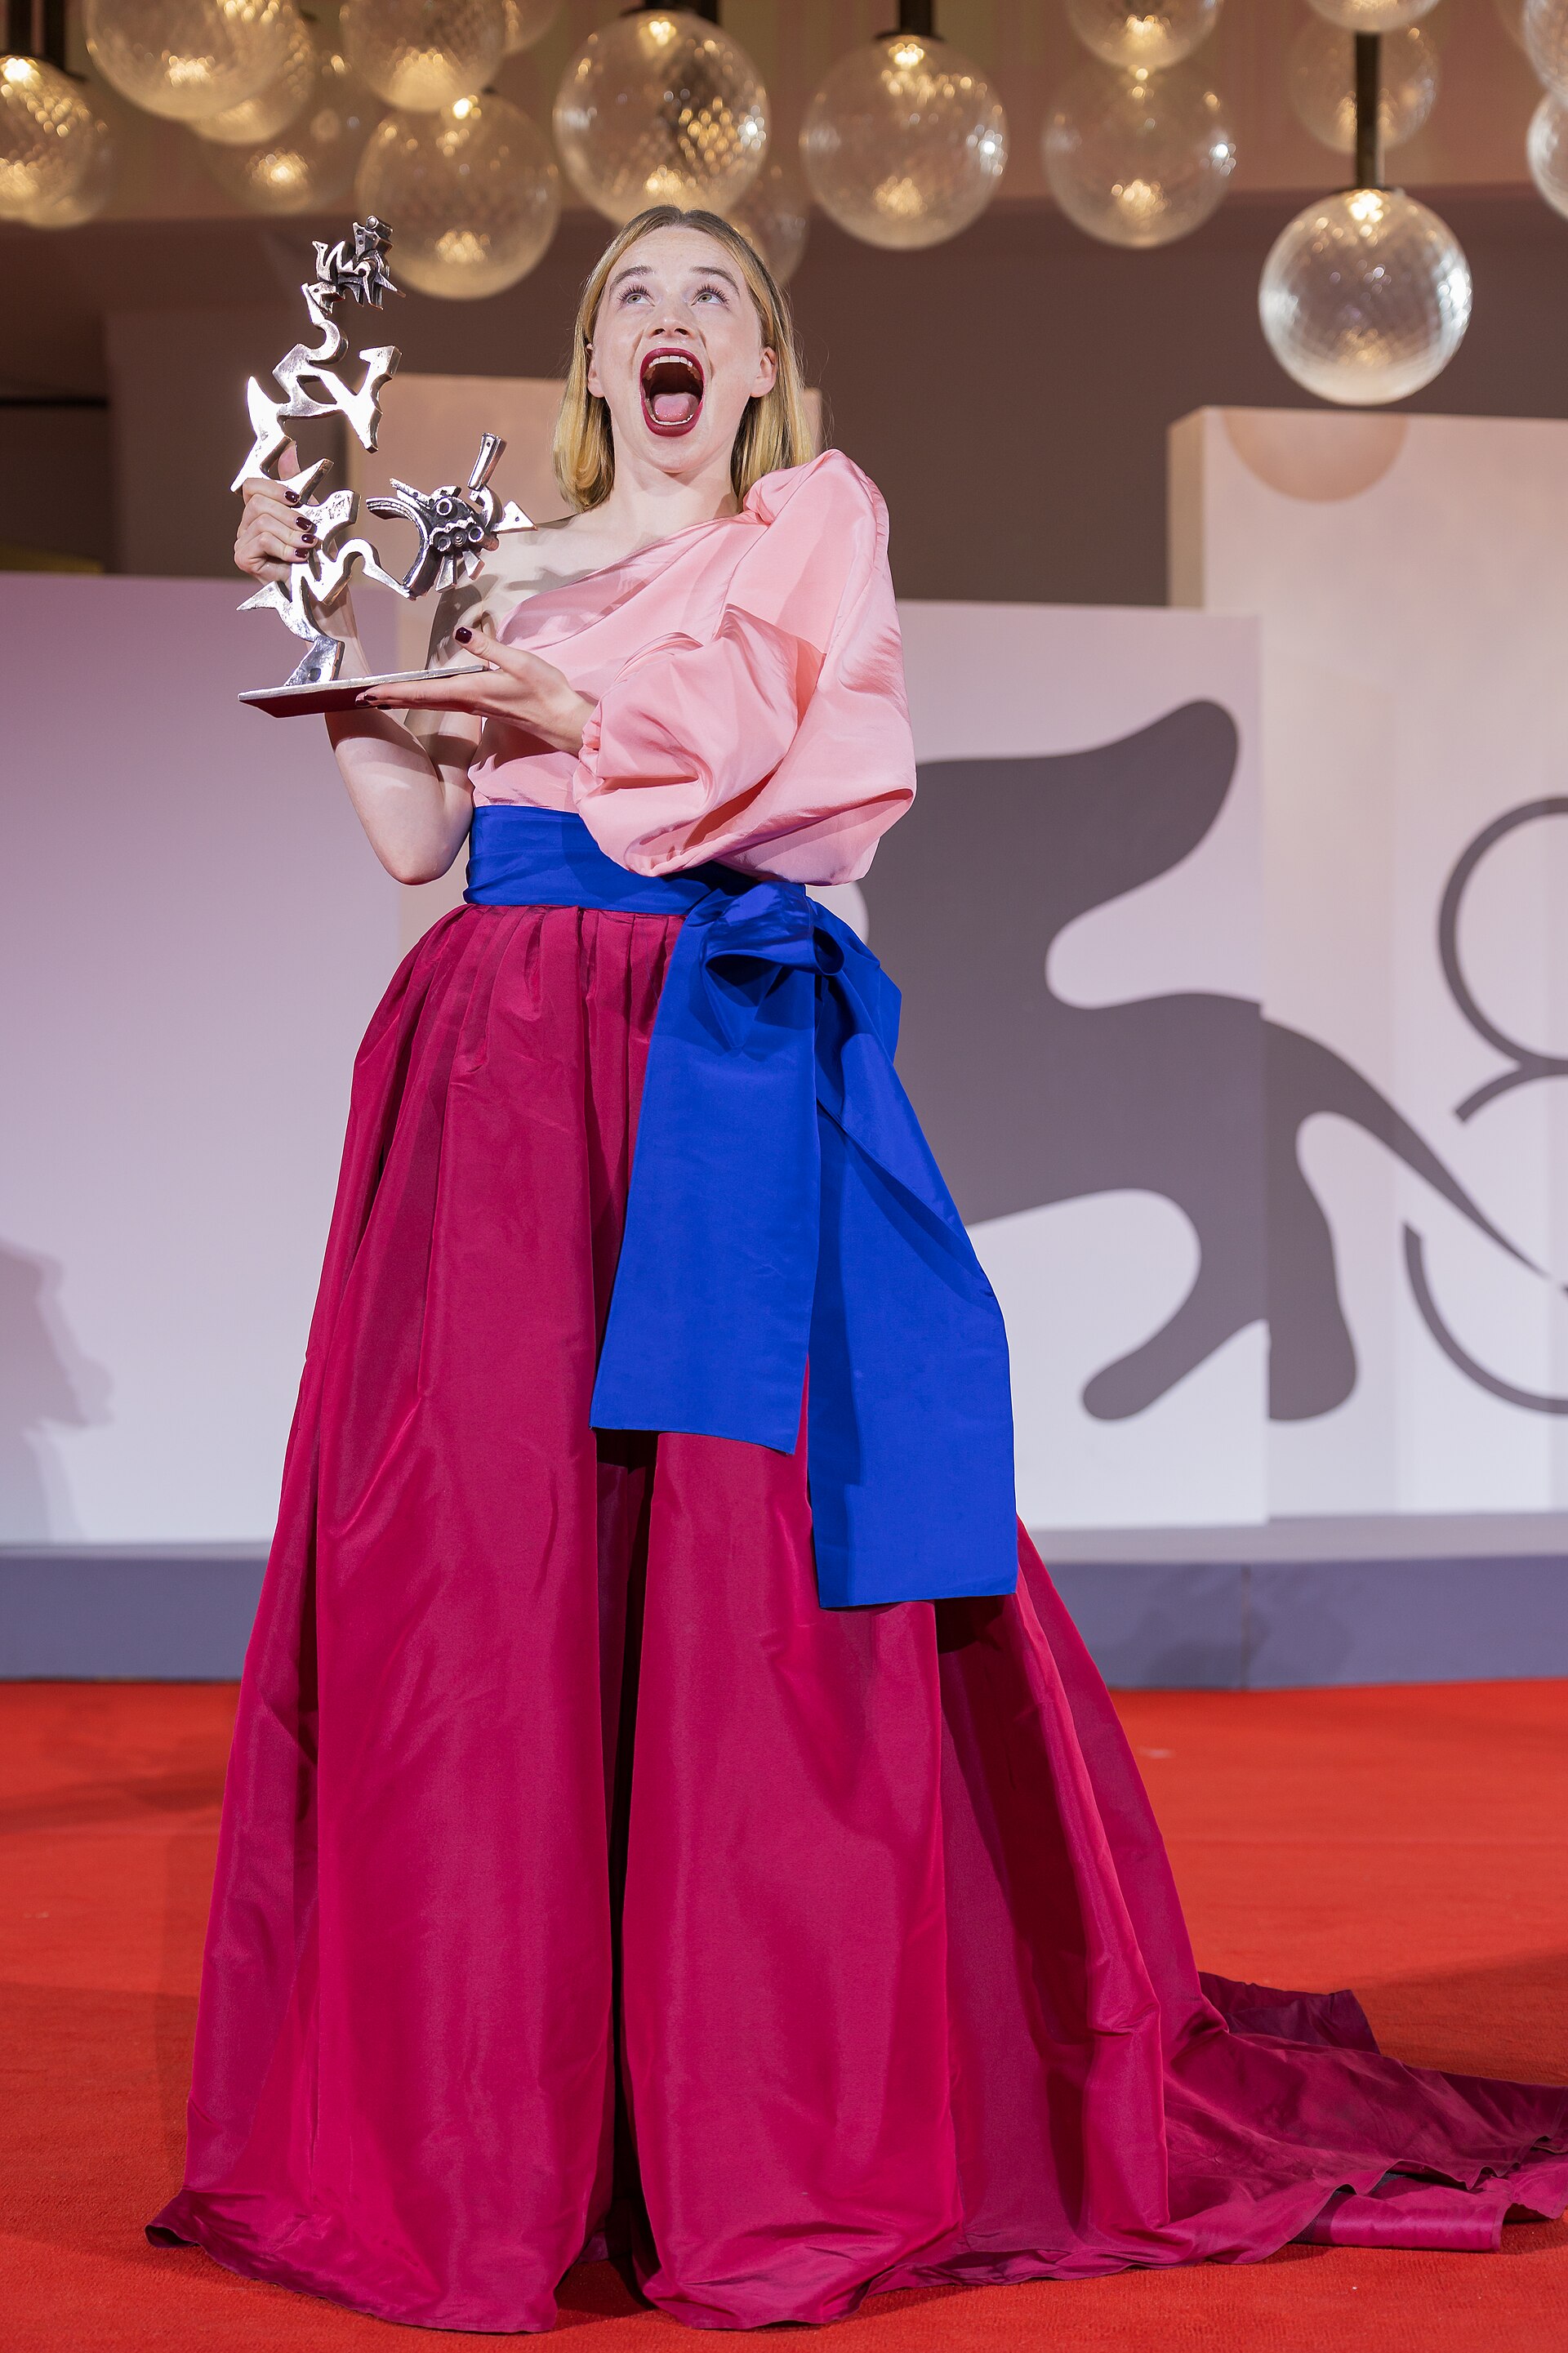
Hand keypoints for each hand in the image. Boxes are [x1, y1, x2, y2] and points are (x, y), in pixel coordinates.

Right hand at [235, 473, 316, 584]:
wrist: (323, 593)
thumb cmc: (318, 558)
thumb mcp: (311, 515)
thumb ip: (296, 483)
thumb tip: (289, 448)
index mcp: (259, 513)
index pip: (251, 486)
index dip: (273, 487)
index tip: (296, 498)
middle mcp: (246, 527)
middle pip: (257, 502)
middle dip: (288, 514)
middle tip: (309, 530)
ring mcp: (242, 543)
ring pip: (262, 521)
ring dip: (290, 534)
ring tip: (307, 547)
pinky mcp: (244, 559)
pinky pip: (262, 539)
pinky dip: (284, 548)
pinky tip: (298, 558)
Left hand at [357, 627, 593, 756]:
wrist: (563, 722)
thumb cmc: (546, 692)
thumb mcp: (520, 662)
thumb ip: (489, 647)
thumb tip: (460, 631)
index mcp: (470, 691)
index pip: (423, 691)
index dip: (394, 691)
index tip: (368, 693)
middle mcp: (467, 701)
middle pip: (420, 700)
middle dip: (390, 697)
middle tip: (360, 697)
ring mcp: (473, 707)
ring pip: (429, 703)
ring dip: (403, 699)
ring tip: (380, 696)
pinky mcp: (481, 707)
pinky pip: (443, 703)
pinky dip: (423, 699)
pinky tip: (418, 696)